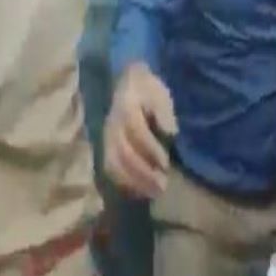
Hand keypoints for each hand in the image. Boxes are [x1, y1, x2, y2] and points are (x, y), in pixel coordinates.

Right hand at [104, 63, 176, 198]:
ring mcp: (106, 137)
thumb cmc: (149, 90)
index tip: (166, 163)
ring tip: (153, 193)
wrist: (128, 82)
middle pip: (122, 152)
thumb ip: (164, 112)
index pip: (135, 131)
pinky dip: (124, 182)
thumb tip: (169, 132)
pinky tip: (139, 191)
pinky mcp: (105, 147)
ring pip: (114, 164)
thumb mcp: (161, 94)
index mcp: (126, 107)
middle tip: (163, 186)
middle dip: (143, 172)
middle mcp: (112, 124)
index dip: (149, 149)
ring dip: (134, 181)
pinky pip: (110, 168)